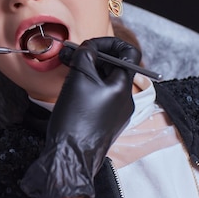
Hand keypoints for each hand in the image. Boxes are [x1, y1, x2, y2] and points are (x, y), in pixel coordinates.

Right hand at [20, 37, 140, 197]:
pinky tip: (72, 92)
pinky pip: (101, 98)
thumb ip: (86, 55)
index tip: (89, 44)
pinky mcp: (106, 124)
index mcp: (124, 86)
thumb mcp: (79, 77)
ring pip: (106, 83)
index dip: (109, 43)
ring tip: (69, 72)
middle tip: (73, 55)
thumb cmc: (76, 117)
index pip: (128, 52)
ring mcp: (117, 113)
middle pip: (115, 67)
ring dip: (90, 73)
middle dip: (94, 58)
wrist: (71, 155)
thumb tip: (89, 48)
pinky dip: (88, 89)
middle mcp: (126, 99)